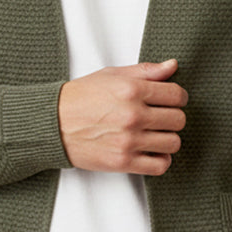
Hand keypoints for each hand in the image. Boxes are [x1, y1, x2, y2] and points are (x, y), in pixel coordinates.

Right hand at [58, 58, 187, 174]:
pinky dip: (161, 160)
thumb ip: (145, 71)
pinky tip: (152, 152)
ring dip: (168, 139)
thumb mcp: (112, 75)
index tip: (171, 101)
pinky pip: (159, 165)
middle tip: (162, 118)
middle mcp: (133, 115)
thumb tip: (172, 66)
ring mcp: (128, 140)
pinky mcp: (122, 161)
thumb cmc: (80, 97)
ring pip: (173, 143)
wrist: (53, 123)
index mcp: (132, 90)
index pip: (176, 95)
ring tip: (156, 135)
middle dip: (173, 118)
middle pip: (178, 120)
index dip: (178, 97)